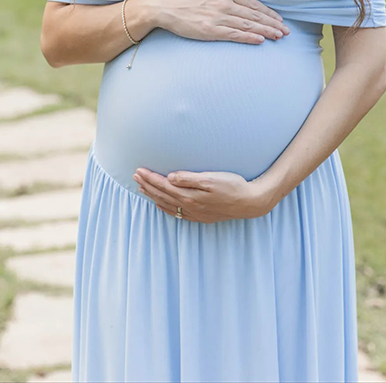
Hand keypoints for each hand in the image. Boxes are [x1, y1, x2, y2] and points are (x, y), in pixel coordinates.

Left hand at [132, 166, 272, 222]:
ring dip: (153, 195)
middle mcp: (189, 206)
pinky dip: (165, 207)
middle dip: (147, 185)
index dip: (150, 178)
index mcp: (190, 196)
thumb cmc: (232, 186)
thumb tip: (170, 177)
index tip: (138, 170)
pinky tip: (160, 204)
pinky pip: (176, 213)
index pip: (163, 186)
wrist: (250, 202)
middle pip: (162, 195)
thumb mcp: (211, 179)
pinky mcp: (200, 216)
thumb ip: (189, 178)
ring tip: (142, 188)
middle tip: (135, 176)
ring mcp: (194, 212)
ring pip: (167, 204)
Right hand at [151, 0, 290, 44]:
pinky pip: (234, 34)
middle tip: (286, 31)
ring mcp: (218, 16)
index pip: (253, 3)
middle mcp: (225, 2)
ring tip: (279, 36)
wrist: (164, 5)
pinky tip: (260, 40)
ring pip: (248, 25)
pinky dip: (249, 37)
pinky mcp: (211, 30)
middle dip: (273, 23)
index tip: (279, 19)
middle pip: (255, 14)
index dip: (269, 12)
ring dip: (266, 31)